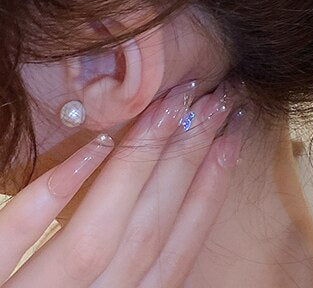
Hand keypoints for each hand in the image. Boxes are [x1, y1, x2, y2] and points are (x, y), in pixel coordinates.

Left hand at [0, 80, 245, 286]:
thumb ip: (128, 269)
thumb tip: (179, 198)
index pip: (177, 254)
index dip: (211, 190)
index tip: (235, 132)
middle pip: (148, 235)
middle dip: (189, 161)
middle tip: (216, 99)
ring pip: (101, 237)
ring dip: (144, 163)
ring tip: (172, 104)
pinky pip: (18, 238)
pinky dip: (61, 192)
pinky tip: (96, 144)